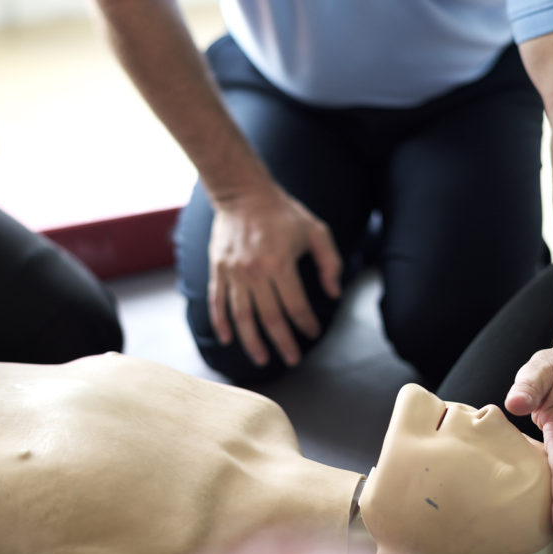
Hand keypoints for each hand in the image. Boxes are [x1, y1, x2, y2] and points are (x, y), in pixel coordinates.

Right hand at [208, 187, 341, 365]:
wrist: (242, 194)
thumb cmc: (283, 213)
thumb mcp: (316, 230)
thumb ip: (329, 262)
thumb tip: (334, 293)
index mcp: (280, 262)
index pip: (295, 305)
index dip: (306, 323)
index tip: (314, 333)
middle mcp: (255, 271)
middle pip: (269, 317)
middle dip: (282, 342)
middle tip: (292, 359)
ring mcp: (233, 272)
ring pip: (242, 316)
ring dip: (252, 341)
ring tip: (262, 360)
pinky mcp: (218, 270)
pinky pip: (218, 302)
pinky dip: (221, 323)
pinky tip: (228, 340)